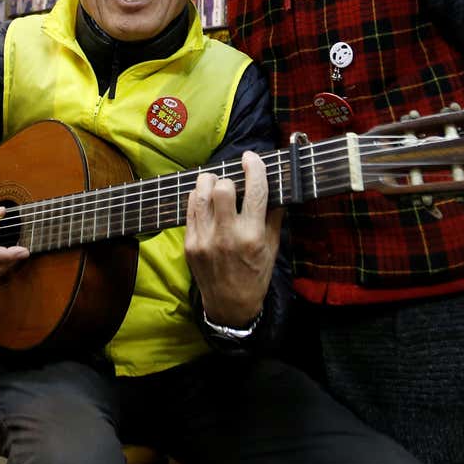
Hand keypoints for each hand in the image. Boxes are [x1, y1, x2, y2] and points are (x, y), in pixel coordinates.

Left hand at [184, 151, 281, 326]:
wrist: (230, 306)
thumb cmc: (255, 276)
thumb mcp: (271, 248)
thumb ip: (273, 216)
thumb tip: (275, 187)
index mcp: (252, 236)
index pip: (255, 191)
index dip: (254, 168)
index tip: (252, 158)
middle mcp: (227, 236)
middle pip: (222, 187)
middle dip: (229, 179)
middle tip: (233, 182)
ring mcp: (204, 240)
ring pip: (200, 193)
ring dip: (210, 183)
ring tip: (217, 186)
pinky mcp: (189, 243)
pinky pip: (189, 208)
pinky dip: (198, 199)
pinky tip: (206, 202)